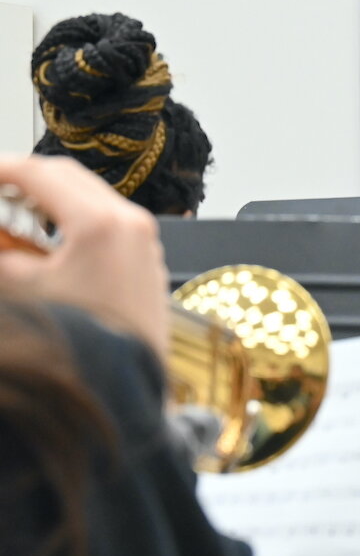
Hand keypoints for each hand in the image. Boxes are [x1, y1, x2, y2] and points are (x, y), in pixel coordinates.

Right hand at [0, 156, 169, 355]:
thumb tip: (2, 242)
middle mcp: (130, 222)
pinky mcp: (149, 257)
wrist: (128, 384)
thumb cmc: (83, 341)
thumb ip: (3, 255)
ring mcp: (145, 239)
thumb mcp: (25, 290)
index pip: (41, 175)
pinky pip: (110, 218)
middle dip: (27, 177)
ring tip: (15, 208)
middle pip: (69, 177)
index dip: (3, 170)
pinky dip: (77, 215)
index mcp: (101, 223)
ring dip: (52, 195)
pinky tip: (51, 233)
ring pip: (92, 195)